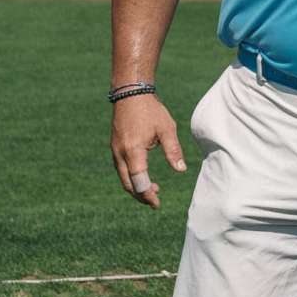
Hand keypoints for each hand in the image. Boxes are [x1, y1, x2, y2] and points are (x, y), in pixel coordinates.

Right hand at [110, 93, 185, 209]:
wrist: (130, 92)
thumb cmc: (150, 110)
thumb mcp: (166, 128)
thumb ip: (173, 150)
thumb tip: (181, 170)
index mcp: (133, 150)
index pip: (139, 181)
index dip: (148, 195)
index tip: (157, 203)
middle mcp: (120, 153)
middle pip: (128, 184)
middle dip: (141, 195)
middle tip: (155, 201)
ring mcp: (115, 150)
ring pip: (122, 177)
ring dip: (136, 186)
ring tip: (153, 188)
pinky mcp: (115, 146)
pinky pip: (121, 168)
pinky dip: (131, 177)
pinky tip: (142, 175)